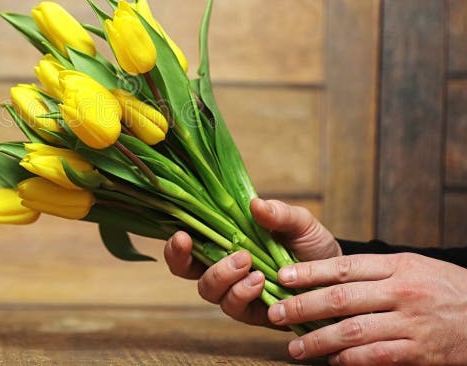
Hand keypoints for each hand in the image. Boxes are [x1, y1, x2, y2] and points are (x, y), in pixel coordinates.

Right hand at [163, 198, 340, 327]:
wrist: (340, 278)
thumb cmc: (312, 246)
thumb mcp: (299, 223)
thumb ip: (278, 213)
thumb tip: (255, 204)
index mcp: (224, 240)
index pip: (188, 242)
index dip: (175, 243)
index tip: (182, 234)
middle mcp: (223, 267)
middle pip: (185, 270)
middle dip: (185, 260)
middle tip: (202, 244)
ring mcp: (235, 290)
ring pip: (208, 290)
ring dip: (222, 276)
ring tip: (247, 264)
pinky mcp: (252, 312)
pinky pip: (234, 307)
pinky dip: (243, 293)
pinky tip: (260, 282)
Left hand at [267, 253, 466, 364]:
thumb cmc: (446, 289)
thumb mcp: (415, 267)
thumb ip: (376, 270)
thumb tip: (329, 274)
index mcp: (398, 266)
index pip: (344, 266)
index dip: (309, 272)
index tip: (282, 277)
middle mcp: (402, 292)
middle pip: (341, 299)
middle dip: (302, 307)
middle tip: (276, 314)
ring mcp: (411, 323)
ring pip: (353, 332)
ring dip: (318, 340)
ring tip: (295, 347)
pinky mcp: (421, 352)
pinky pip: (377, 357)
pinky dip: (350, 361)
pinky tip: (332, 361)